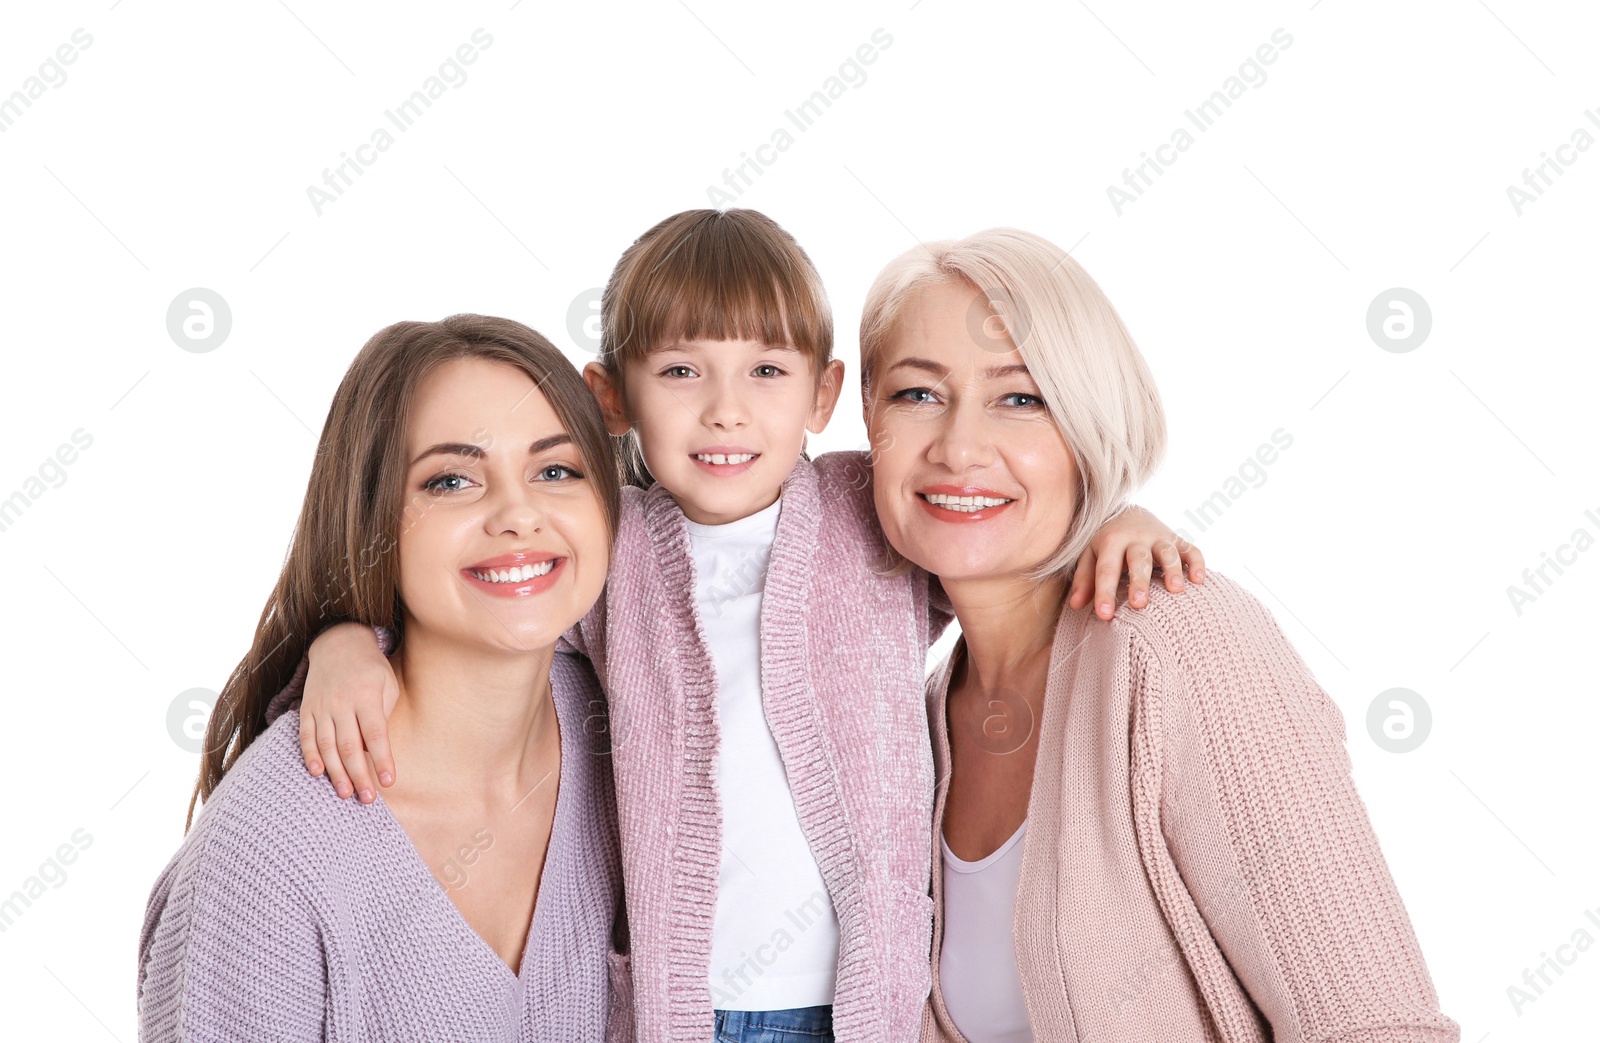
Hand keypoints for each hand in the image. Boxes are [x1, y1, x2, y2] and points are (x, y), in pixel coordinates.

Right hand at [297, 622, 399, 802]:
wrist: (339, 644)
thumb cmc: (371, 670)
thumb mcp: (387, 685)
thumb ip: (382, 715)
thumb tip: (375, 750)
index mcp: (367, 696)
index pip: (376, 734)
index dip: (382, 759)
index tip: (389, 781)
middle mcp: (342, 703)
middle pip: (349, 745)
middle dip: (359, 774)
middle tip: (368, 799)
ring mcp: (321, 706)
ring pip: (326, 745)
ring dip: (335, 772)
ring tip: (345, 794)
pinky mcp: (307, 709)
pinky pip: (306, 735)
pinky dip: (310, 755)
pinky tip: (317, 773)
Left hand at [1068, 505, 1205, 620]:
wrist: (1128, 512)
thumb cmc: (1106, 544)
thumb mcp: (1089, 555)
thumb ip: (1084, 579)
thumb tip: (1075, 605)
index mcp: (1110, 541)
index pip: (1106, 569)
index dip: (1104, 592)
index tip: (1104, 615)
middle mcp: (1136, 538)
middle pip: (1138, 560)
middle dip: (1139, 581)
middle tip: (1139, 604)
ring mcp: (1159, 538)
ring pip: (1167, 552)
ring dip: (1172, 570)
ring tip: (1176, 590)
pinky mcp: (1178, 540)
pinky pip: (1191, 549)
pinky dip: (1197, 563)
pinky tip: (1199, 580)